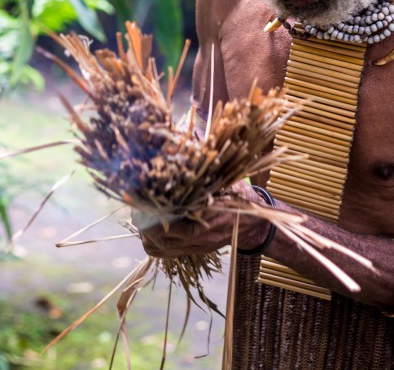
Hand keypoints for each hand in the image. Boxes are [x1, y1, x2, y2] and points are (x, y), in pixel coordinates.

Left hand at [132, 181, 272, 257]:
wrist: (255, 224)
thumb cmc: (240, 198)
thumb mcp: (227, 180)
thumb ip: (208, 167)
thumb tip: (193, 139)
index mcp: (208, 220)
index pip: (172, 222)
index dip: (151, 211)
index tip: (137, 198)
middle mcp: (199, 238)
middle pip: (159, 240)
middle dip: (144, 223)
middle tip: (137, 206)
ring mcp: (195, 247)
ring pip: (159, 249)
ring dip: (146, 234)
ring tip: (142, 216)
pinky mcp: (192, 251)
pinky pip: (165, 253)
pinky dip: (153, 241)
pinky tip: (151, 226)